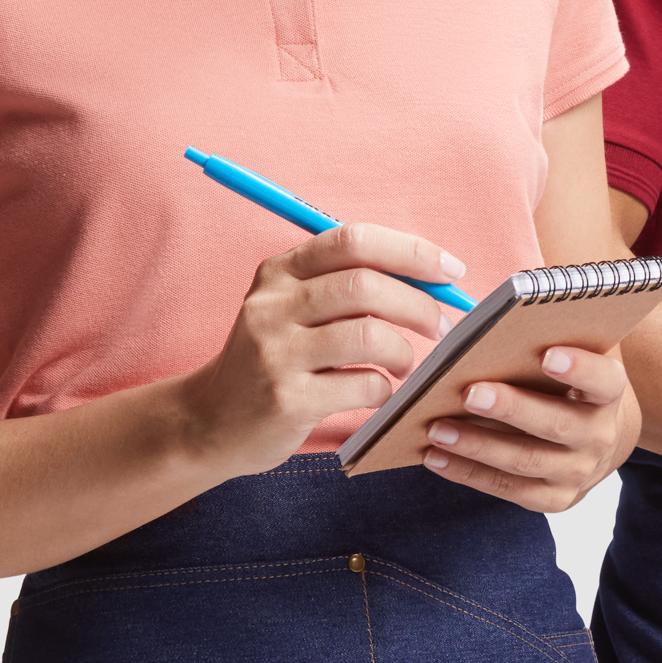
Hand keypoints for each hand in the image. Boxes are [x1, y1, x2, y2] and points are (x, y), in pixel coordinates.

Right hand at [182, 222, 457, 478]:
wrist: (211, 422)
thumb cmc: (273, 361)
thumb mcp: (292, 309)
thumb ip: (346, 287)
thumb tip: (430, 280)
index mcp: (280, 272)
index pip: (353, 241)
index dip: (411, 251)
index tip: (450, 270)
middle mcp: (272, 305)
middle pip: (365, 286)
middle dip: (419, 304)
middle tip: (441, 326)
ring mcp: (276, 352)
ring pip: (369, 336)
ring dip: (403, 351)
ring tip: (404, 365)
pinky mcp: (287, 399)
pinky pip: (362, 384)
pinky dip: (384, 389)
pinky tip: (377, 392)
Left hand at [422, 345, 635, 513]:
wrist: (593, 437)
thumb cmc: (568, 382)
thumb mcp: (573, 354)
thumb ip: (551, 335)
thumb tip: (500, 322)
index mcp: (609, 392)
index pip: (602, 379)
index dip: (579, 368)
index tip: (547, 355)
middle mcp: (599, 436)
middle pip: (556, 425)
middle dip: (511, 408)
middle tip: (470, 393)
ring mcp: (578, 472)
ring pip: (525, 461)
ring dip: (476, 446)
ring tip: (436, 428)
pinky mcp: (554, 498)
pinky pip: (507, 489)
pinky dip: (467, 473)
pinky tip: (435, 456)